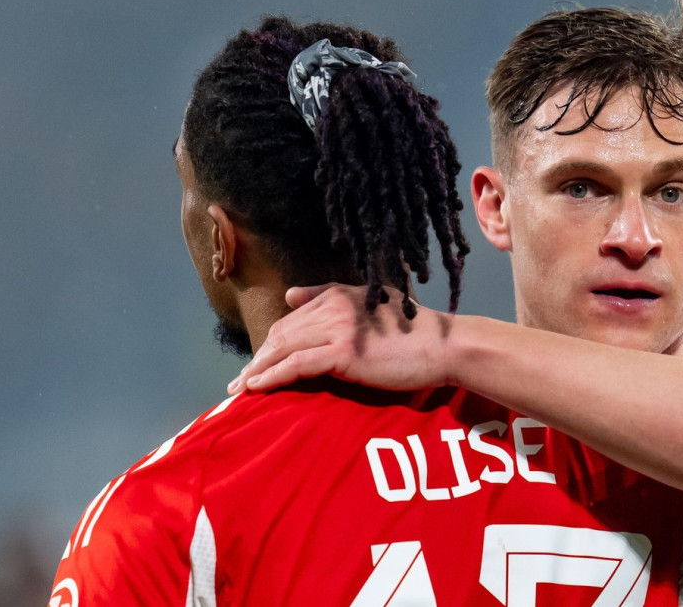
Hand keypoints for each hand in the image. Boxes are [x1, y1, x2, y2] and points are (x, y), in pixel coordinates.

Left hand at [227, 283, 453, 394]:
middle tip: (239, 382)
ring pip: (283, 348)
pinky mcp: (344, 352)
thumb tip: (290, 295)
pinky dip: (272, 377)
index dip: (270, 343)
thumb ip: (330, 296)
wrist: (443, 346)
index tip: (257, 363)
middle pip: (281, 333)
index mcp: (339, 293)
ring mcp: (338, 328)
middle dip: (257, 358)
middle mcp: (334, 306)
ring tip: (239, 390)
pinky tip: (256, 388)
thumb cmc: (414, 332)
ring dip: (257, 370)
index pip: (292, 319)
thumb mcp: (372, 303)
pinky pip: (296, 364)